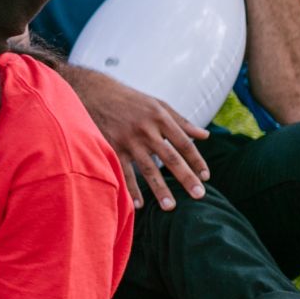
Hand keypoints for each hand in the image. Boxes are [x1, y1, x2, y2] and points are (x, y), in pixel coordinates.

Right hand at [75, 72, 209, 210]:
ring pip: (148, 168)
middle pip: (170, 158)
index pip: (184, 143)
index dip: (196, 161)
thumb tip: (205, 136)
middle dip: (186, 177)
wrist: (94, 91)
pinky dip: (131, 188)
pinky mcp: (111, 146)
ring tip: (170, 207)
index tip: (206, 177)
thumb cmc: (129, 99)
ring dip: (160, 189)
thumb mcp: (158, 104)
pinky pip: (123, 171)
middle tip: (199, 195)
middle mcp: (146, 130)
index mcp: (160, 118)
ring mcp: (128, 140)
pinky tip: (138, 204)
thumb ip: (181, 121)